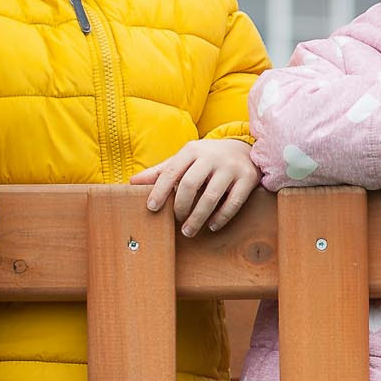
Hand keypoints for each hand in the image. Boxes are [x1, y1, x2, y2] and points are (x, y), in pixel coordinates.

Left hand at [133, 137, 259, 234]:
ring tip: (189, 231)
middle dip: (180, 207)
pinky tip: (211, 226)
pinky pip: (233, 203)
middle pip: (190, 184)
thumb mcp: (185, 160)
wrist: (244, 149)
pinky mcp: (248, 178)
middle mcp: (212, 156)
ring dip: (198, 218)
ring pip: (211, 197)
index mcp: (192, 150)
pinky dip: (221, 217)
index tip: (151, 208)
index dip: (159, 191)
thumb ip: (161, 171)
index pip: (171, 171)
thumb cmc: (206, 159)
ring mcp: (231, 167)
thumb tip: (132, 182)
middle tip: (176, 221)